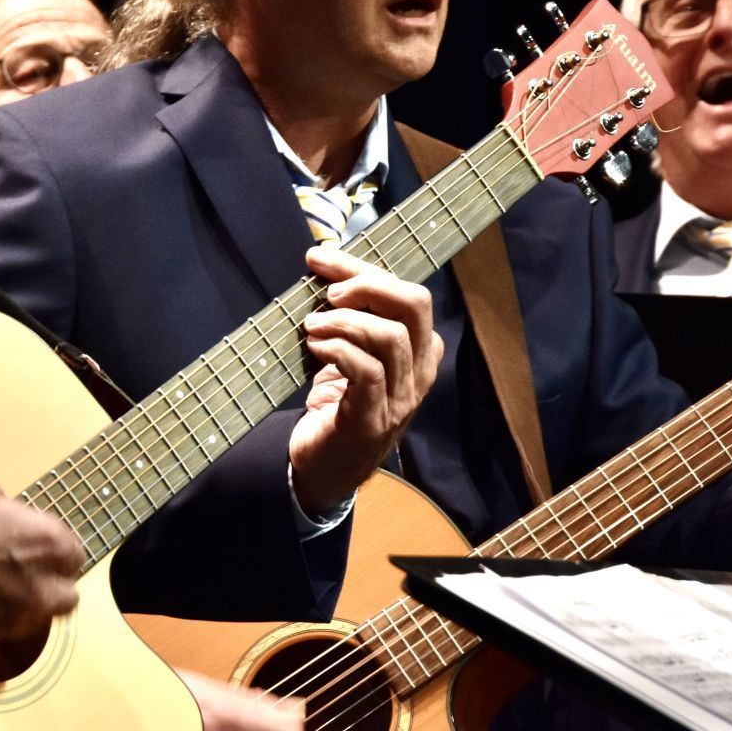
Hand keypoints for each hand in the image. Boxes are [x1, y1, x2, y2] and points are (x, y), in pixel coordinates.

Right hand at [0, 473, 83, 645]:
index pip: (74, 557)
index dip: (55, 551)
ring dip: (23, 605)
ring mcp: (9, 618)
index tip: (40, 549)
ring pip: (33, 619)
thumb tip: (13, 526)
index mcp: (48, 544)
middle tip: (25, 572)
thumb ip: (13, 518)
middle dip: (51, 585)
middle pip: (66, 597)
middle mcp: (37, 588)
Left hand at [288, 244, 442, 514]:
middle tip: (327, 293)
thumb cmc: (335, 407)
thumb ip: (350, 321)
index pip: (411, 296)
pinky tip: (315, 347)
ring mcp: (400, 400)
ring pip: (391, 338)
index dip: (365, 270)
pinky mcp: (373, 420)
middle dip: (368, 286)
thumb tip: (325, 272)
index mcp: (418, 354)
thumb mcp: (349, 358)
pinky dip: (338, 350)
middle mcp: (419, 374)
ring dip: (345, 321)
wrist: (322, 471)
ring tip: (312, 326)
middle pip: (415, 307)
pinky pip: (367, 372)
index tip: (320, 259)